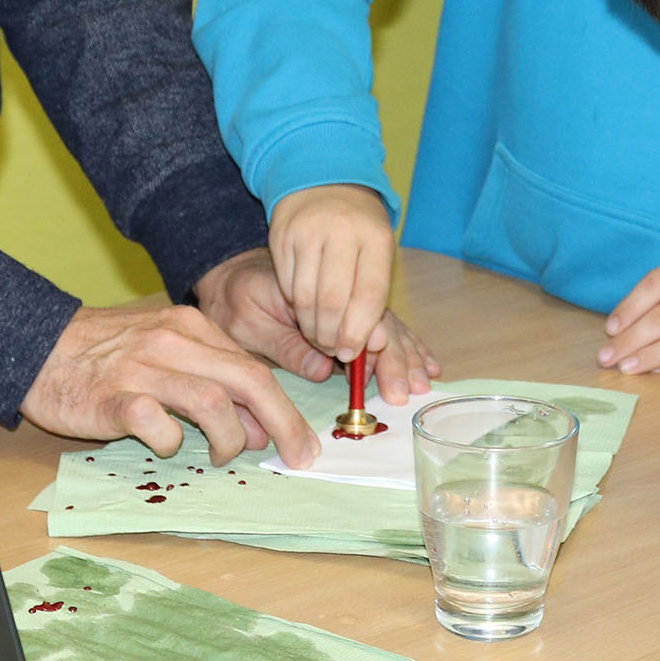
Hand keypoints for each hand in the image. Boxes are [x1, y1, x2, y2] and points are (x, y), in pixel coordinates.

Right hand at [20, 298, 319, 468]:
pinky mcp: (112, 397)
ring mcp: (142, 368)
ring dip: (228, 438)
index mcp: (192, 327)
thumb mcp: (167, 352)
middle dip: (282, 424)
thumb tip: (257, 428)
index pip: (255, 368)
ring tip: (220, 456)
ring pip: (211, 402)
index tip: (302, 442)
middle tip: (297, 457)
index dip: (285, 409)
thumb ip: (213, 382)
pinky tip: (164, 445)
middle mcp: (173, 342)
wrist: (40, 348)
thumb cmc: (108, 355)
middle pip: (247, 381)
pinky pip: (157, 424)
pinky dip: (170, 442)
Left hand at [196, 245, 441, 404]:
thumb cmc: (233, 299)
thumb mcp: (246, 322)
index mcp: (312, 286)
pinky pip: (388, 328)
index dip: (364, 336)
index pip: (348, 308)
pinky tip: (427, 365)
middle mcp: (340, 288)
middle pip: (376, 319)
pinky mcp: (356, 311)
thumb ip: (283, 345)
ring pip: (388, 325)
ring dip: (407, 354)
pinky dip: (409, 347)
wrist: (232, 273)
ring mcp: (352, 299)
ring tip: (425, 380)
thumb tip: (325, 370)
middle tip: (406, 387)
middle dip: (393, 354)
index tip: (376, 355)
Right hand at [268, 183, 397, 360]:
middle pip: (334, 301)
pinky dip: (295, 307)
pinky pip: (287, 285)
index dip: (360, 331)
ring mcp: (309, 231)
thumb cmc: (357, 231)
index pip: (369, 294)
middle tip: (332, 348)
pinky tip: (303, 310)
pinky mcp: (282, 236)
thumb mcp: (375, 255)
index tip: (352, 353)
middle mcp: (343, 231)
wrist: (322, 185)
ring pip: (305, 298)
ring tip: (318, 334)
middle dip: (331, 335)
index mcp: (376, 237)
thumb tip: (368, 348)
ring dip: (311, 327)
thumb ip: (372, 301)